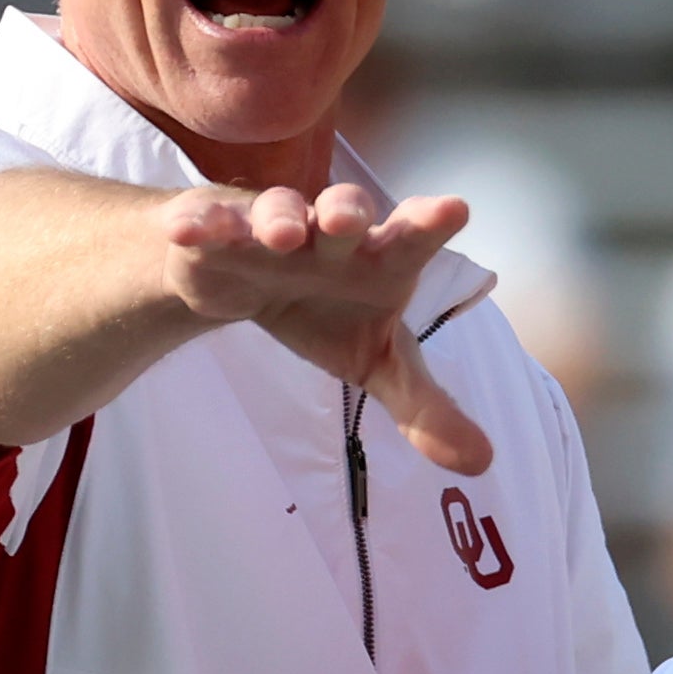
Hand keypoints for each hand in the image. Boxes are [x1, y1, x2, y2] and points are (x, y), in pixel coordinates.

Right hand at [156, 181, 492, 474]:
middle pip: (344, 213)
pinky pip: (205, 222)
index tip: (455, 210)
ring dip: (280, 217)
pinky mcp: (215, 232)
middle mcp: (329, 234)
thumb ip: (425, 408)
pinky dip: (199, 225)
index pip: (412, 239)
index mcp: (379, 259)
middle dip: (347, 211)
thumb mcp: (376, 362)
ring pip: (276, 212)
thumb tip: (483, 464)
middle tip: (349, 217)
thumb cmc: (327, 310)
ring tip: (285, 235)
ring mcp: (269, 226)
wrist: (242, 280)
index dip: (430, 224)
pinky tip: (190, 232)